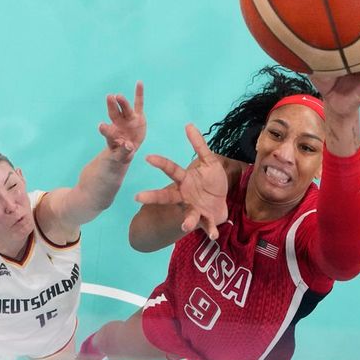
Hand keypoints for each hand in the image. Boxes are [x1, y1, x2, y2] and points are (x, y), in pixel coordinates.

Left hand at [98, 82, 145, 163]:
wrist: (127, 148)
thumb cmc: (121, 152)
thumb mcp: (122, 156)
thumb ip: (124, 151)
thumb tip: (129, 146)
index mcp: (112, 135)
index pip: (107, 132)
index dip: (105, 129)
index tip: (101, 126)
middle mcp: (118, 124)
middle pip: (114, 115)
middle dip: (112, 106)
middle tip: (109, 97)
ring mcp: (128, 119)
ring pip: (125, 109)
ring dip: (122, 102)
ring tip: (119, 95)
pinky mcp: (138, 116)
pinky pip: (139, 104)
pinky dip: (139, 93)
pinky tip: (139, 82)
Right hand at [136, 124, 227, 239]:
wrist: (222, 202)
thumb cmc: (211, 182)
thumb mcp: (209, 161)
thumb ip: (199, 145)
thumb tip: (188, 124)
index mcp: (184, 180)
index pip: (171, 170)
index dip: (160, 163)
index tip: (148, 157)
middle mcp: (185, 196)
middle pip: (166, 197)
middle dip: (153, 197)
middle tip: (137, 197)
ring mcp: (195, 209)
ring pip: (187, 216)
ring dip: (187, 221)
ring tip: (185, 226)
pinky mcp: (207, 219)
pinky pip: (207, 226)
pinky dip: (211, 230)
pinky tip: (213, 235)